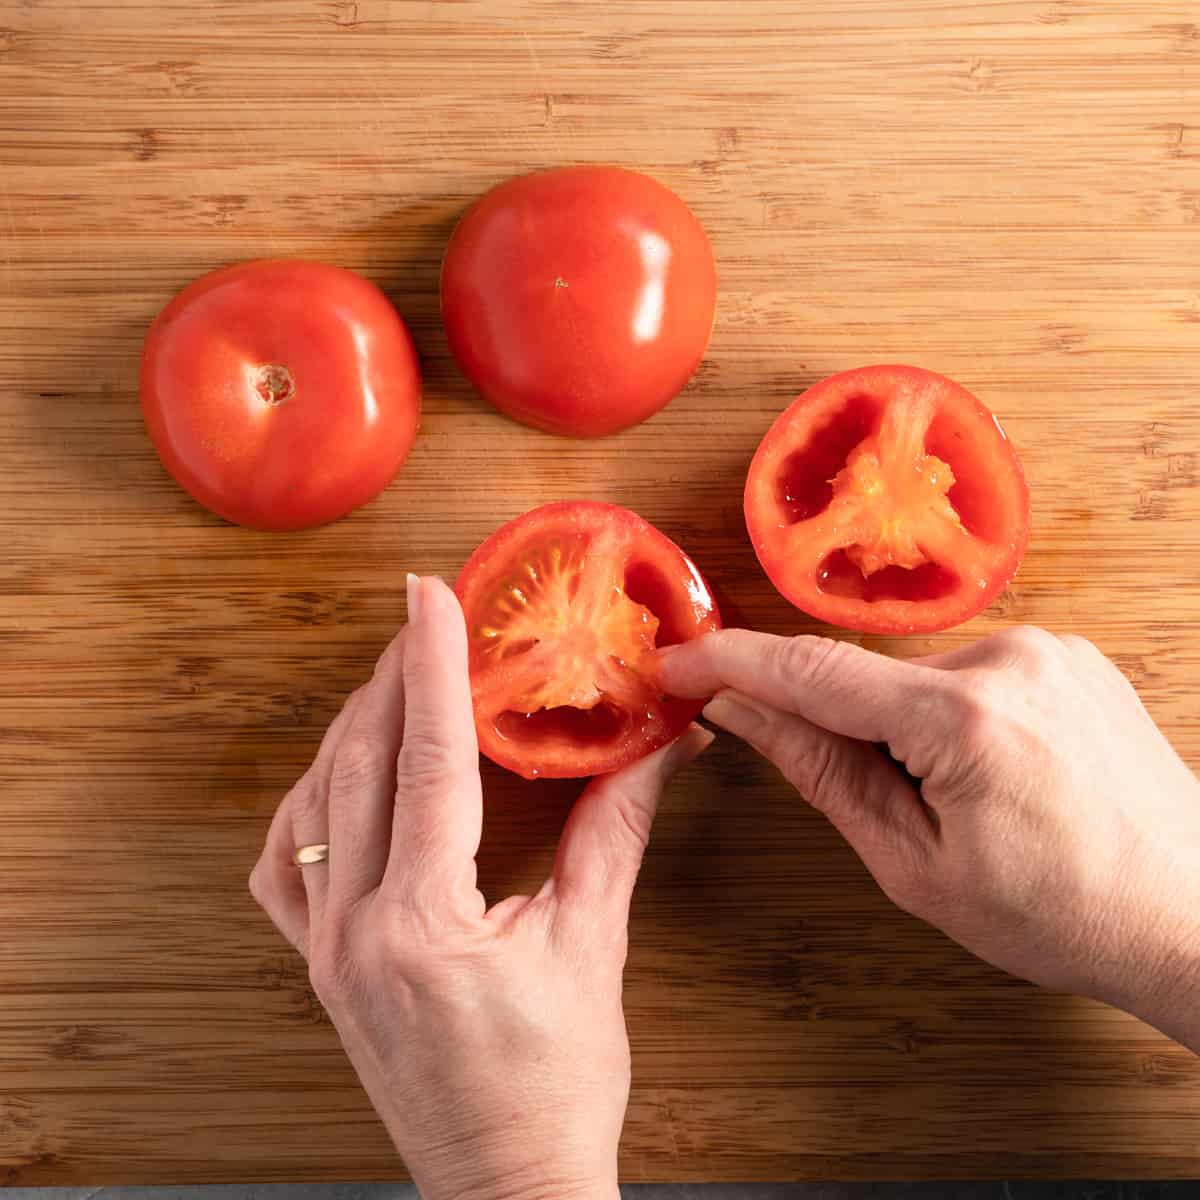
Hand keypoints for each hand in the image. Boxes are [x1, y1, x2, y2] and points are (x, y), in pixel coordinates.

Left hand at [250, 575, 710, 1199]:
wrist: (506, 1186)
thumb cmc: (556, 1087)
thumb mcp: (592, 948)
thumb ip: (614, 833)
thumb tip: (652, 748)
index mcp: (424, 923)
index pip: (430, 761)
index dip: (434, 666)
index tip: (432, 595)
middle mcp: (354, 930)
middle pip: (361, 765)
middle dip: (393, 678)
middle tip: (425, 618)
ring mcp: (324, 950)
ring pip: (314, 803)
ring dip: (355, 730)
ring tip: (396, 680)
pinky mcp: (319, 966)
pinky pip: (285, 864)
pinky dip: (311, 800)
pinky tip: (340, 775)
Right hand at [657, 625, 1199, 1049]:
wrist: (1193, 916)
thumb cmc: (1064, 913)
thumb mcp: (916, 866)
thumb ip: (824, 772)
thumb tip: (748, 712)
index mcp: (965, 719)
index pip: (812, 673)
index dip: (732, 664)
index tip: (679, 663)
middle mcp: (1010, 659)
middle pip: (870, 682)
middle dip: (853, 735)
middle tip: (898, 814)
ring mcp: (1047, 649)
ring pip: (920, 679)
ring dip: (911, 731)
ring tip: (973, 808)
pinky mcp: (1067, 653)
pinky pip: (971, 672)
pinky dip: (954, 717)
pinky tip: (1000, 778)